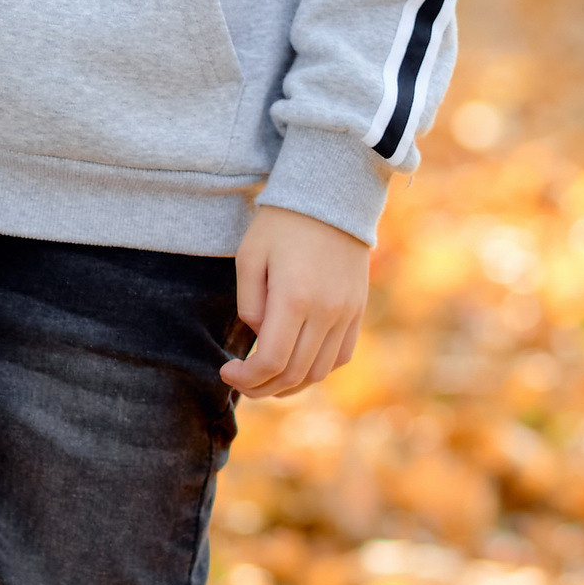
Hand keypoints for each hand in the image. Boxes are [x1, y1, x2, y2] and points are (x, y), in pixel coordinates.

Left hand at [221, 205, 369, 398]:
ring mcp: (346, 313)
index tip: (226, 371)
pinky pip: (341, 356)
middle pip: (295, 374)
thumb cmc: (281, 224)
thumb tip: (261, 338)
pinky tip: (296, 366)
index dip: (246, 377)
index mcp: (294, 298)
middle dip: (261, 387)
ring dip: (290, 385)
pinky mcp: (357, 310)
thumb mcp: (250, 258)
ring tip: (266, 380)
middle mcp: (325, 311)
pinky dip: (317, 370)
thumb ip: (250, 305)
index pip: (272, 361)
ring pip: (320, 372)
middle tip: (240, 382)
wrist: (331, 197)